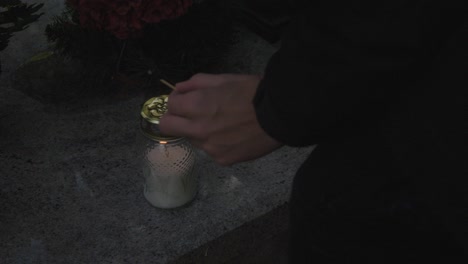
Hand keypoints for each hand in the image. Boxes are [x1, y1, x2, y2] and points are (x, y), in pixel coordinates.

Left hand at [159, 73, 282, 165]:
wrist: (280, 115)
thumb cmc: (253, 92)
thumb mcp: (224, 79)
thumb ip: (196, 83)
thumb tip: (179, 89)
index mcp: (197, 105)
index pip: (169, 106)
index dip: (177, 100)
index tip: (186, 99)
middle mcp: (198, 129)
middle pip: (168, 127)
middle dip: (175, 118)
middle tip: (191, 114)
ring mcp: (209, 147)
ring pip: (192, 139)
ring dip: (199, 131)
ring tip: (222, 124)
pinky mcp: (222, 160)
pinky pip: (210, 151)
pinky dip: (216, 143)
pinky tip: (233, 135)